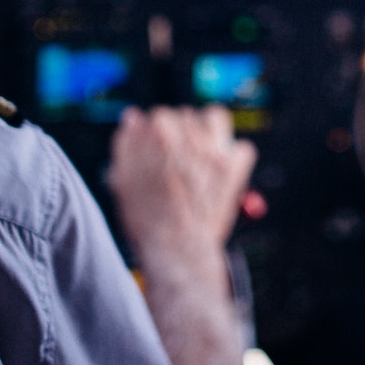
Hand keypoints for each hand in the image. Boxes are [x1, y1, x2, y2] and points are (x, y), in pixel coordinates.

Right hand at [108, 105, 256, 264]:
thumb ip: (127, 143)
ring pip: (216, 118)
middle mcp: (186, 133)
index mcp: (156, 131)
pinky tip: (222, 171)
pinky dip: (234, 158)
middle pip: (187, 115)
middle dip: (183, 133)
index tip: (159, 151)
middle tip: (180, 159)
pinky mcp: (232, 167)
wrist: (175, 249)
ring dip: (210, 131)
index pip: (158, 116)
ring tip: (203, 152)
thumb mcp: (123, 179)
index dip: (157, 135)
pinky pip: (241, 148)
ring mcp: (212, 149)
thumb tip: (133, 118)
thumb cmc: (147, 219)